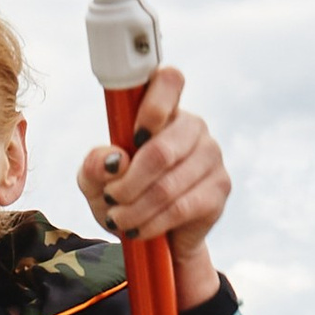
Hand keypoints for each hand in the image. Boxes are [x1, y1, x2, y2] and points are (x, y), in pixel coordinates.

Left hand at [76, 65, 228, 309]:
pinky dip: (151, 223)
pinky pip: (180, 208)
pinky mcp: (220, 188)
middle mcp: (193, 126)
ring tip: (119, 219)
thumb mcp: (96, 181)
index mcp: (164, 109)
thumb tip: (113, 160)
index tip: (133, 136)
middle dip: (127, 184)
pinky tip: (138, 229)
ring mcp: (211, 155)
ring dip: (135, 209)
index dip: (153, 105)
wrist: (153, 233)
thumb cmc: (125, 195)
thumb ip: (95, 165)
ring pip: (168, 185)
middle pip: (161, 151)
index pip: (169, 81)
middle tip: (111, 198)